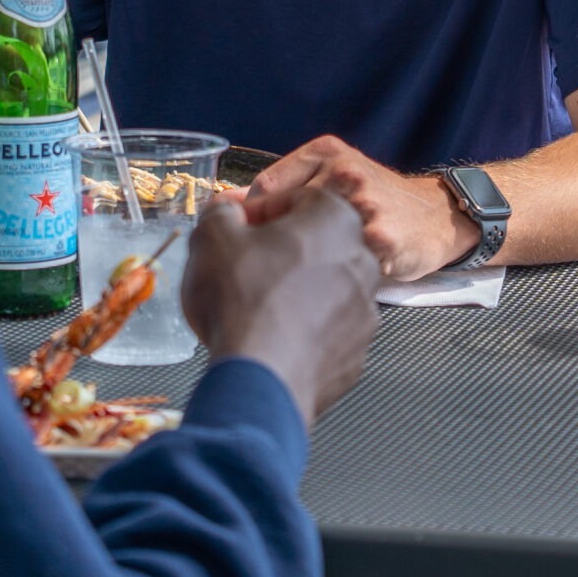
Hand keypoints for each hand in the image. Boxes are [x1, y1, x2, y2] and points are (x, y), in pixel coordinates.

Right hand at [182, 193, 380, 426]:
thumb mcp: (213, 236)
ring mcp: (365, 309)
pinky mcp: (358, 351)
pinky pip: (327, 330)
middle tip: (243, 265)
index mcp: (335, 219)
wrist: (260, 378)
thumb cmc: (242, 300)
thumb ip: (220, 211)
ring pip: (324, 288)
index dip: (260, 210)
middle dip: (280, 250)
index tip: (236, 227)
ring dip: (294, 290)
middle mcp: (362, 260)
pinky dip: (304, 329)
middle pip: (316, 244)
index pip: (298, 198)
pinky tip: (272, 335)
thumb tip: (224, 211)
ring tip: (255, 305)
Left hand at [239, 136, 478, 280]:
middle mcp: (345, 175)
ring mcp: (364, 209)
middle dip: (271, 249)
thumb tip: (227, 203)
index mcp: (327, 153)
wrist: (437, 217)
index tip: (249, 244)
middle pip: (281, 220)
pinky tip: (337, 284)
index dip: (250, 223)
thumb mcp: (334, 171)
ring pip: (308, 248)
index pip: (265, 189)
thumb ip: (284, 183)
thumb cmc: (379, 198)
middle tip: (279, 268)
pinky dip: (330, 282)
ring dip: (300, 270)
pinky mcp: (381, 242)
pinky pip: (339, 270)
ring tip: (308, 279)